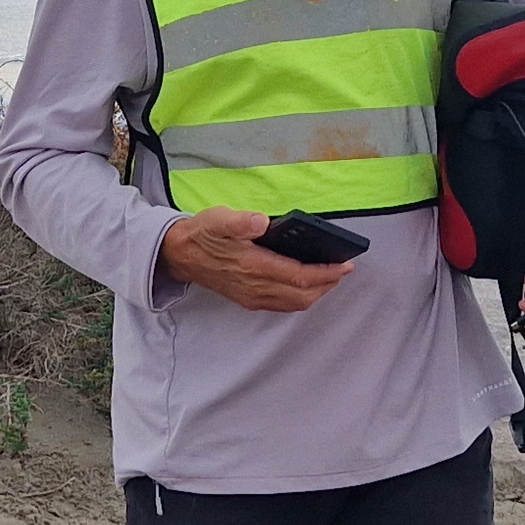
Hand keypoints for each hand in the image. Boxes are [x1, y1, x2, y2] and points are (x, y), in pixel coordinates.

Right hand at [159, 208, 353, 313]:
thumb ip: (240, 221)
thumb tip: (262, 221)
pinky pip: (282, 305)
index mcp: (253, 266)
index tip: (345, 265)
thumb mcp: (218, 219)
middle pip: (302, 295)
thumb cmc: (203, 234)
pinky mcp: (248, 299)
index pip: (299, 276)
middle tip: (343, 270)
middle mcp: (255, 287)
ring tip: (330, 278)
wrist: (180, 255)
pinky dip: (300, 298)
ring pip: (294, 303)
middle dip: (328, 284)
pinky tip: (306, 286)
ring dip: (316, 293)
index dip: (325, 273)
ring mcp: (252, 297)